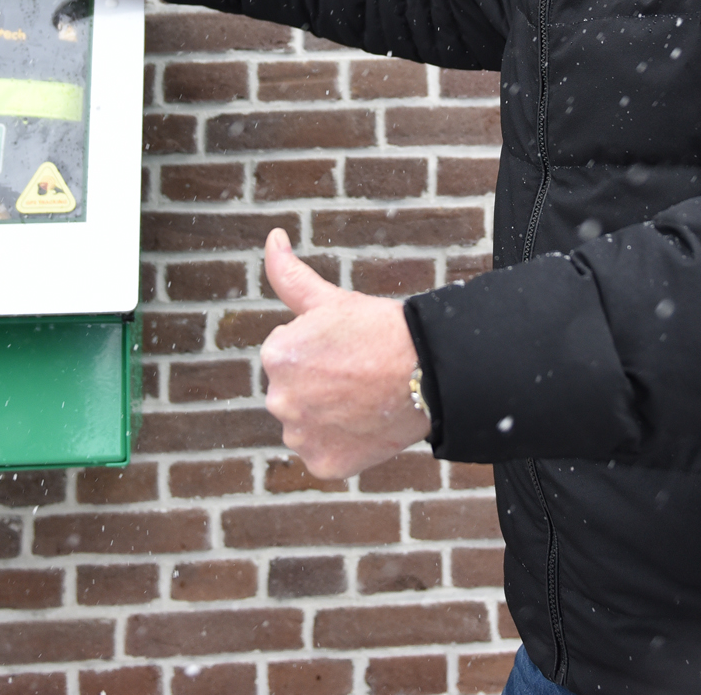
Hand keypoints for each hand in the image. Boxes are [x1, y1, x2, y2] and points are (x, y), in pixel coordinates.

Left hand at [258, 228, 430, 478]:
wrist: (428, 372)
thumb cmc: (380, 330)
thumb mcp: (330, 298)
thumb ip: (289, 274)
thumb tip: (272, 236)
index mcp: (275, 356)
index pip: (289, 358)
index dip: (321, 352)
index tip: (347, 350)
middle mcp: (278, 399)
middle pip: (295, 393)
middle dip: (319, 385)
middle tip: (358, 375)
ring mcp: (301, 436)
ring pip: (307, 425)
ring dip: (328, 417)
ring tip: (363, 400)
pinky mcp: (323, 464)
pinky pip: (324, 454)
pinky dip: (342, 445)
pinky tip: (364, 426)